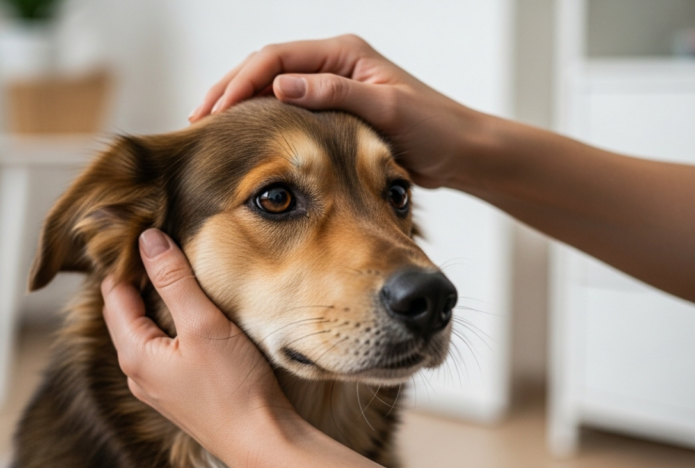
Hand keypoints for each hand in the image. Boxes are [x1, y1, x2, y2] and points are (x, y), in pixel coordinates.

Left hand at [101, 228, 295, 460]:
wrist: (260, 439)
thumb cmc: (233, 385)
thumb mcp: (203, 323)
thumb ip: (175, 280)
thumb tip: (148, 240)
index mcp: (134, 353)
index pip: (115, 296)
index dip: (127, 263)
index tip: (146, 235)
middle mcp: (138, 372)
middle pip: (128, 315)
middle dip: (141, 281)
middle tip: (165, 249)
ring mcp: (158, 386)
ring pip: (147, 333)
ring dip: (159, 304)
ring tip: (181, 277)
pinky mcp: (181, 392)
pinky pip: (165, 349)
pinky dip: (173, 326)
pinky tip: (195, 318)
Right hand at [188, 34, 486, 188]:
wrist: (460, 152)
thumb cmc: (433, 128)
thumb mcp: (385, 110)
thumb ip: (334, 94)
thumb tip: (280, 87)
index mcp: (344, 54)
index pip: (277, 59)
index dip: (240, 83)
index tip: (214, 112)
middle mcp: (335, 65)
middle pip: (268, 71)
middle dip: (230, 92)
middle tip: (197, 120)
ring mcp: (335, 88)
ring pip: (275, 92)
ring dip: (243, 108)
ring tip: (212, 130)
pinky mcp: (337, 113)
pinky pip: (291, 113)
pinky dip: (266, 123)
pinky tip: (249, 142)